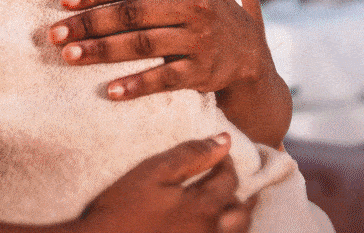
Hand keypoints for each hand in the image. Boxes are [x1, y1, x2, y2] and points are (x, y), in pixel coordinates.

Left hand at [49, 0, 262, 100]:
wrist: (248, 51)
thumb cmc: (208, 2)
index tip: (65, 1)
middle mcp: (197, 5)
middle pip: (133, 14)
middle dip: (90, 23)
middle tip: (56, 34)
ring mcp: (200, 39)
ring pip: (143, 45)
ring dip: (102, 51)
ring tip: (69, 56)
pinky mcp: (202, 71)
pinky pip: (164, 79)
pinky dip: (137, 85)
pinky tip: (110, 90)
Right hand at [72, 134, 253, 232]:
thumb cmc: (122, 209)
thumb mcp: (153, 172)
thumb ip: (192, 154)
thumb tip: (225, 140)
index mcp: (205, 210)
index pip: (229, 181)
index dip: (226, 162)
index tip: (217, 152)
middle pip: (241, 215)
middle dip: (241, 195)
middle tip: (230, 181)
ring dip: (235, 220)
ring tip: (227, 206)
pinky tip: (206, 228)